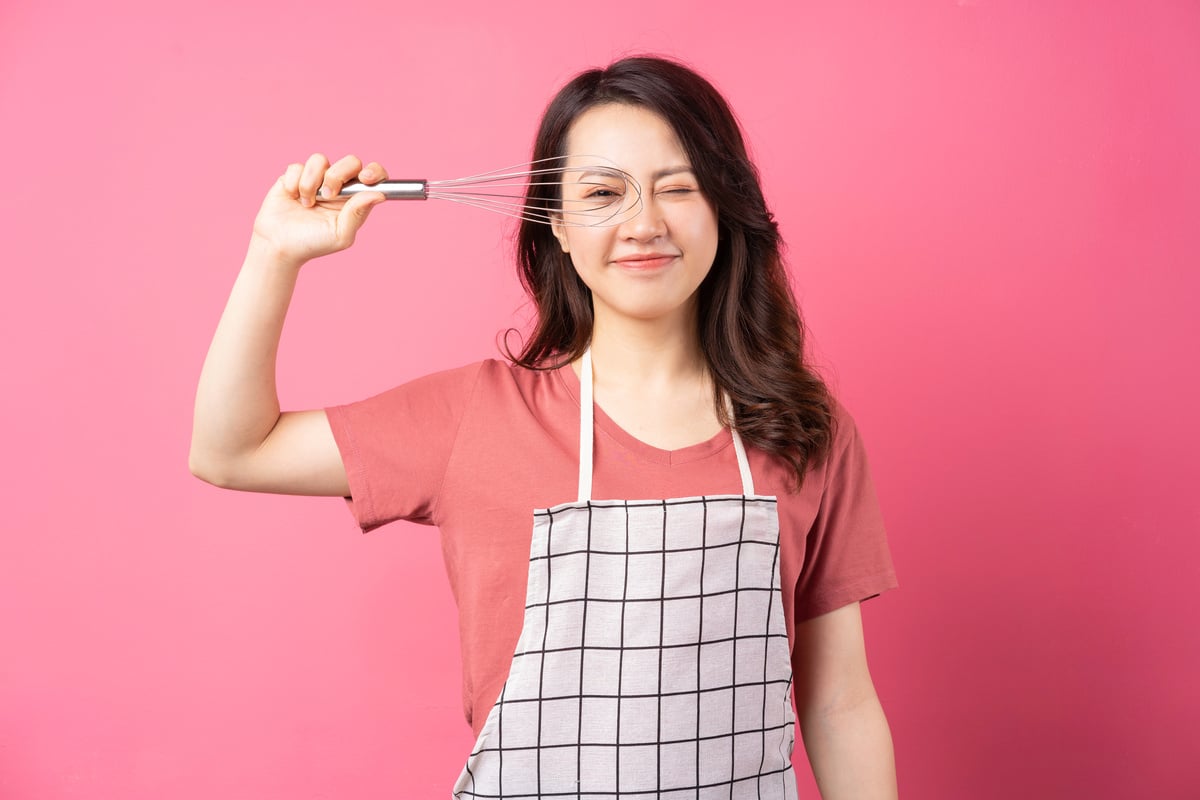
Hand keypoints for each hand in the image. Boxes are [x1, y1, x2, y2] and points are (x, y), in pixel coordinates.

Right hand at [250, 153, 388, 266]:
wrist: (279, 244)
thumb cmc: (312, 243)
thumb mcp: (340, 235)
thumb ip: (358, 213)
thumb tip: (379, 194)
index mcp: (354, 199)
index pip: (374, 175)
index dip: (374, 171)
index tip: (365, 178)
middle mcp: (338, 185)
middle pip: (351, 161)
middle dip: (338, 175)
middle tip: (328, 195)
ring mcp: (316, 179)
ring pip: (320, 159)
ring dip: (312, 182)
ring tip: (307, 203)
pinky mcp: (295, 176)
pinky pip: (297, 166)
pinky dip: (294, 183)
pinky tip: (293, 197)